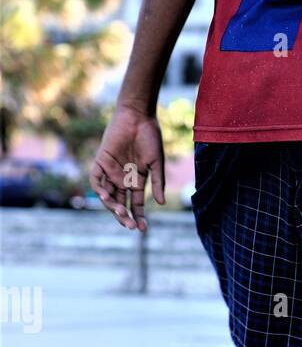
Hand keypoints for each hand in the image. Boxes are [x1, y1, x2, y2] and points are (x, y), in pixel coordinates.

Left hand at [89, 105, 165, 230]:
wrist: (138, 117)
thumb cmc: (150, 138)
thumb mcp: (156, 164)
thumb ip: (157, 183)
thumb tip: (161, 203)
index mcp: (136, 181)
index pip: (135, 204)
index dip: (139, 217)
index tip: (143, 230)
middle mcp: (122, 178)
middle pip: (120, 203)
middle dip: (125, 216)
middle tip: (130, 225)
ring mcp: (110, 171)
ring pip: (107, 195)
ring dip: (112, 206)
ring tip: (121, 213)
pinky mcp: (101, 161)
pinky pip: (95, 179)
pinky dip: (98, 188)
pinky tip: (105, 197)